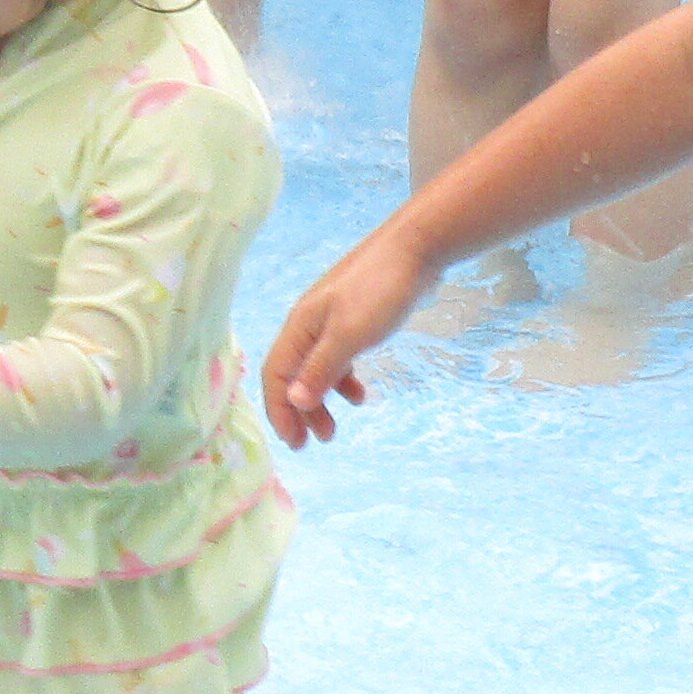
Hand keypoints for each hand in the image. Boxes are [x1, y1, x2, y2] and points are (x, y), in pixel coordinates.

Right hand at [260, 223, 436, 448]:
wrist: (416, 250)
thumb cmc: (380, 292)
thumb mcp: (349, 334)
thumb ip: (321, 369)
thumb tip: (293, 402)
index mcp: (300, 326)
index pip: (276, 375)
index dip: (280, 411)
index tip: (296, 443)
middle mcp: (309, 325)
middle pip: (293, 376)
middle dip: (301, 412)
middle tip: (318, 442)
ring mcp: (332, 322)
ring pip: (316, 370)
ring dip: (322, 401)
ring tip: (336, 428)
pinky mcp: (355, 321)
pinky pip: (338, 359)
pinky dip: (343, 381)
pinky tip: (359, 395)